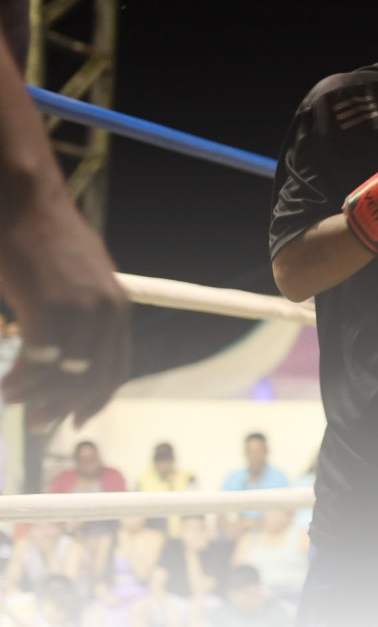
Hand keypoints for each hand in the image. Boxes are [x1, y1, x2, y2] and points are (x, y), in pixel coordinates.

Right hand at [0, 190, 131, 429]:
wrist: (26, 202)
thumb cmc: (43, 239)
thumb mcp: (75, 279)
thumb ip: (80, 313)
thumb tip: (62, 351)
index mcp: (118, 307)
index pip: (117, 366)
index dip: (97, 397)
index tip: (77, 418)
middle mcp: (107, 312)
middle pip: (94, 377)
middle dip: (66, 406)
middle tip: (39, 424)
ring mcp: (81, 310)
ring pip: (67, 374)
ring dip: (38, 395)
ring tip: (13, 401)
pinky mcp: (51, 308)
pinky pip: (42, 360)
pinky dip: (23, 379)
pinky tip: (6, 386)